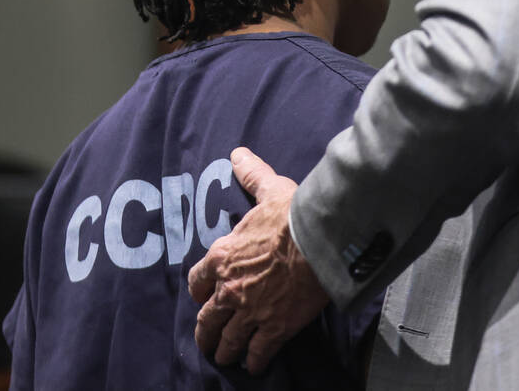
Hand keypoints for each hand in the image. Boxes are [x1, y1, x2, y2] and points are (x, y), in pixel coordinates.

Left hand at [187, 147, 328, 373]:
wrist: (321, 241)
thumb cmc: (294, 214)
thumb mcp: (270, 189)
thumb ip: (252, 175)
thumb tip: (238, 154)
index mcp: (223, 256)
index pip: (197, 280)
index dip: (198, 290)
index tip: (201, 296)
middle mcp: (229, 289)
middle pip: (207, 319)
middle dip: (206, 332)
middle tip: (208, 340)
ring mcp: (250, 312)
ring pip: (228, 341)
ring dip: (226, 350)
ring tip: (227, 356)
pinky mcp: (274, 328)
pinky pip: (258, 352)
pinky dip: (255, 361)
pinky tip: (256, 365)